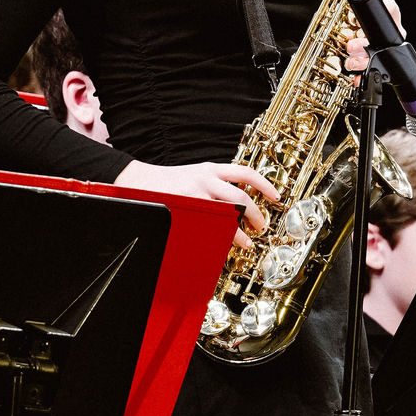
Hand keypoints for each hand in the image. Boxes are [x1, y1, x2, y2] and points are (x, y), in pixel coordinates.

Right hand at [114, 159, 280, 248]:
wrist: (139, 182)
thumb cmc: (170, 181)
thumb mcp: (197, 174)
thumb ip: (217, 183)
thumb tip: (241, 200)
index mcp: (210, 169)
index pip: (246, 173)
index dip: (264, 185)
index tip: (276, 196)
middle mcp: (205, 179)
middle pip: (241, 198)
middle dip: (255, 215)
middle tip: (261, 225)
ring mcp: (195, 196)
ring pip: (226, 215)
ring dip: (240, 232)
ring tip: (246, 242)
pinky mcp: (184, 211)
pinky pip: (207, 228)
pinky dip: (218, 238)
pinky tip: (221, 246)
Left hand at [344, 0, 404, 72]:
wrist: (356, 46)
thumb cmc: (356, 27)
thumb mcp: (347, 13)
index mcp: (384, 17)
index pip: (391, 8)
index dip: (386, 9)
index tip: (369, 16)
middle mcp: (387, 35)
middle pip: (383, 37)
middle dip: (364, 43)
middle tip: (350, 46)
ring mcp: (385, 51)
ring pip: (379, 57)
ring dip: (362, 61)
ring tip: (349, 62)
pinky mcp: (380, 66)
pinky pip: (375, 72)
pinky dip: (363, 76)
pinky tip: (354, 78)